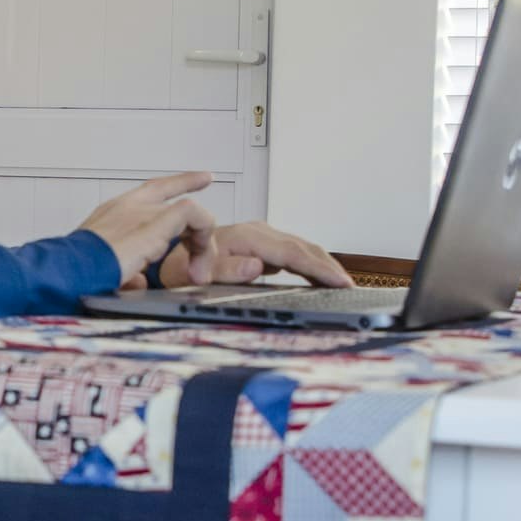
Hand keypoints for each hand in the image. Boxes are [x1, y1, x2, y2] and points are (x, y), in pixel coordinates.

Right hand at [78, 173, 220, 289]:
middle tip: (201, 243)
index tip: (202, 177)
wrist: (67, 271)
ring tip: (198, 273)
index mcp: (114, 214)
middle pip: (175, 199)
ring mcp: (141, 212)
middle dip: (195, 216)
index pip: (152, 190)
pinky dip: (202, 236)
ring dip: (200, 243)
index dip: (179, 182)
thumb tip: (139, 280)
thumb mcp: (105, 270)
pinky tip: (200, 260)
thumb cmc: (76, 273)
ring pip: (190, 210)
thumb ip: (128, 271)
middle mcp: (129, 207)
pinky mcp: (154, 224)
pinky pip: (193, 214)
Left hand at [159, 220, 352, 289]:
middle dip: (328, 267)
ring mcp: (261, 238)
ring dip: (322, 265)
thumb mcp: (197, 272)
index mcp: (247, 237)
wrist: (170, 258)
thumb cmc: (181, 267)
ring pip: (300, 248)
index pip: (292, 253)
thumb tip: (257, 266)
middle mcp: (257, 233)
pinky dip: (310, 264)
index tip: (340, 281)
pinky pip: (292, 253)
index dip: (319, 268)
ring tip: (343, 284)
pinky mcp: (261, 246)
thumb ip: (226, 270)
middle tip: (350, 286)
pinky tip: (320, 278)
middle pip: (302, 248)